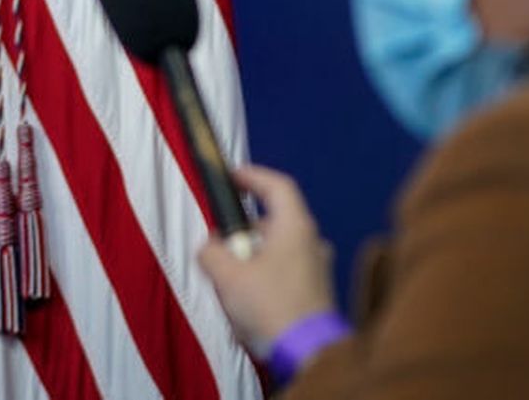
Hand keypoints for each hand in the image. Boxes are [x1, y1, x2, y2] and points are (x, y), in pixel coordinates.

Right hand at [197, 164, 337, 353]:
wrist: (308, 353)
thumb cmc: (269, 303)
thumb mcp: (227, 275)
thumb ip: (211, 252)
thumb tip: (211, 247)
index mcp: (295, 227)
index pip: (277, 186)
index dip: (252, 176)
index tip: (231, 177)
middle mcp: (311, 241)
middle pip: (274, 220)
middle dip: (244, 228)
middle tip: (220, 242)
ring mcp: (318, 268)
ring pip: (279, 248)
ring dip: (253, 254)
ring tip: (229, 275)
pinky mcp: (317, 293)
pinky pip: (286, 271)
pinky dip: (265, 274)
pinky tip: (247, 296)